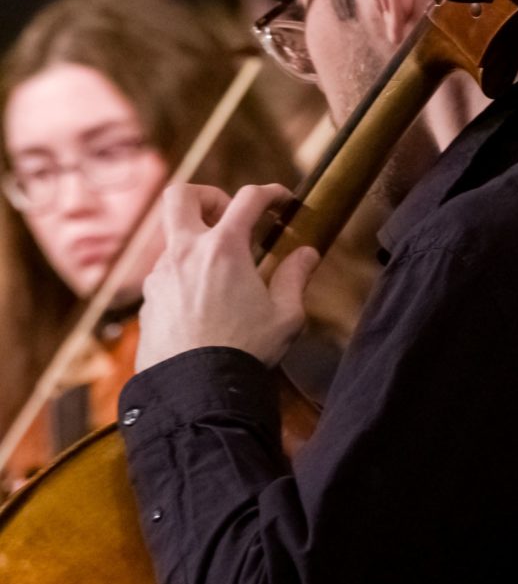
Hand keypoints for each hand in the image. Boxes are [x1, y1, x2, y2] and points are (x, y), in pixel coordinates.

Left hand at [136, 184, 318, 369]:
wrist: (195, 390)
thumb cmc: (245, 351)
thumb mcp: (286, 315)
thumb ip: (295, 276)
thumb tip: (305, 253)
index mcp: (223, 249)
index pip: (247, 199)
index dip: (270, 192)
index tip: (283, 201)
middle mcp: (185, 254)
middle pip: (181, 196)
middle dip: (208, 197)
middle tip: (230, 217)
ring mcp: (160, 276)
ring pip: (174, 239)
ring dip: (199, 243)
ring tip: (225, 273)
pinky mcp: (147, 300)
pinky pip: (166, 273)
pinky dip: (187, 275)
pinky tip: (206, 303)